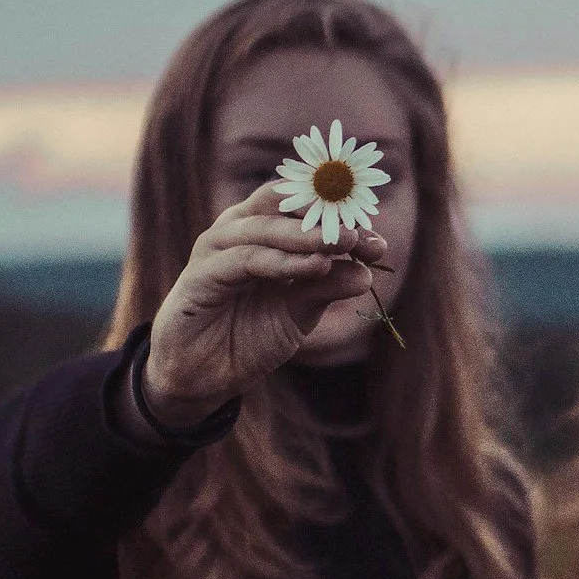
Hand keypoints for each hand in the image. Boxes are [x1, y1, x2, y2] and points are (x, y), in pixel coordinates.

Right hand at [142, 184, 388, 423]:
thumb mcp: (298, 312)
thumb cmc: (248, 335)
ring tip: (344, 244)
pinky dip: (282, 261)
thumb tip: (367, 273)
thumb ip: (327, 287)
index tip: (378, 241)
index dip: (342, 217)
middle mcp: (237, 230)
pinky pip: (245, 259)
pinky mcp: (200, 275)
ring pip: (265, 227)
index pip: (302, 205)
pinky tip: (315, 266)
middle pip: (283, 203)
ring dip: (308, 235)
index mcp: (261, 230)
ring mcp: (216, 249)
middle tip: (361, 235)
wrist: (202, 376)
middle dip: (326, 217)